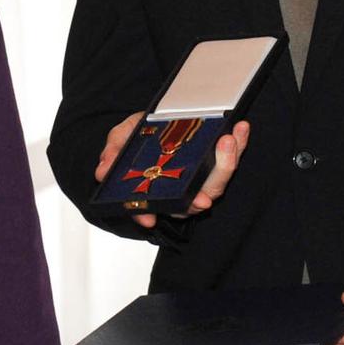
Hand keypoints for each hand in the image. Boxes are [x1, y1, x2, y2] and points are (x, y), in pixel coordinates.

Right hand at [92, 111, 250, 229]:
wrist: (153, 127)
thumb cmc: (136, 140)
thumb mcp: (121, 138)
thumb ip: (113, 151)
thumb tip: (102, 170)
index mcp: (156, 194)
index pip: (149, 211)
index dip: (146, 215)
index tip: (148, 217)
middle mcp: (180, 195)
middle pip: (197, 199)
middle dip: (209, 182)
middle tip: (217, 153)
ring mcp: (200, 182)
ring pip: (218, 183)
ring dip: (229, 159)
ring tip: (231, 135)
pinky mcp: (215, 165)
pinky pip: (229, 161)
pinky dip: (238, 145)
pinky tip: (241, 128)